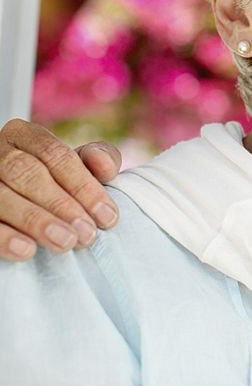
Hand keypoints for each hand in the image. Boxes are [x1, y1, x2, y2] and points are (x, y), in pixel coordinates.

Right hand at [0, 119, 121, 260]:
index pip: (55, 155)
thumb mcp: (74, 166)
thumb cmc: (53, 180)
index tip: (107, 216)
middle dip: (61, 205)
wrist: (19, 197)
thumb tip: (105, 166)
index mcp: (23, 135)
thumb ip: (97, 159)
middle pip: (27, 173)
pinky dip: (3, 236)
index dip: (84, 185)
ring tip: (65, 243)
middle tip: (86, 234)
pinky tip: (25, 250)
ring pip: (0, 196)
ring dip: (35, 221)